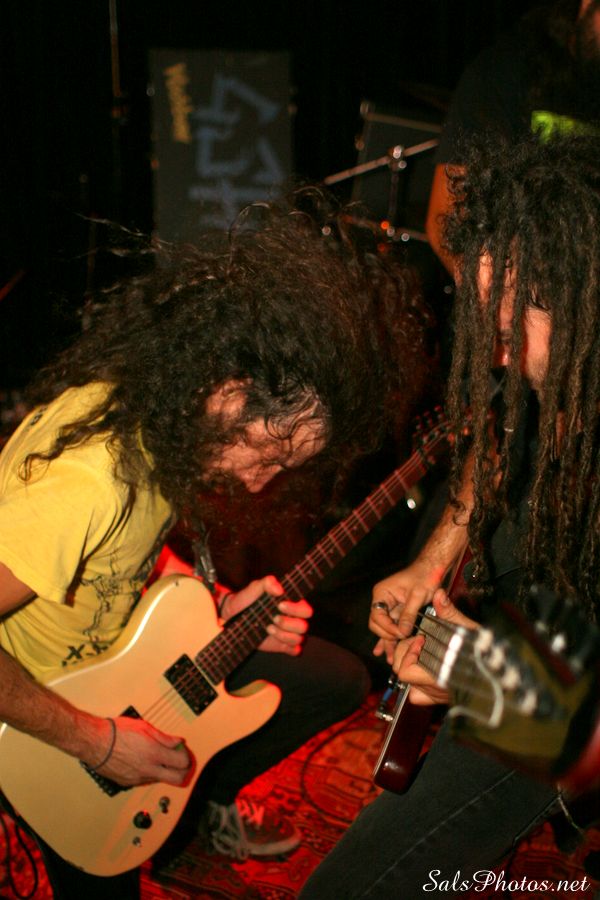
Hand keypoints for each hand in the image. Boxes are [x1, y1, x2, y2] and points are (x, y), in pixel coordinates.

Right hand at [93, 716, 192, 786]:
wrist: (94, 742)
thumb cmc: (116, 732)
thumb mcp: (144, 728)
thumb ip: (164, 737)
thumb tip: (178, 741)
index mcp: (154, 753)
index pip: (182, 763)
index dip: (186, 757)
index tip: (183, 751)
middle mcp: (148, 769)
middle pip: (177, 779)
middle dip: (182, 771)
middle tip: (179, 761)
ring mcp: (138, 779)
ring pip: (160, 780)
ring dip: (164, 771)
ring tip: (158, 757)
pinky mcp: (128, 783)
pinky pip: (145, 781)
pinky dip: (150, 773)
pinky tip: (143, 762)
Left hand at [222, 575, 311, 655]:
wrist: (234, 614)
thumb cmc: (248, 599)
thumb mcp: (256, 587)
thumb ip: (267, 583)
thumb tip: (279, 589)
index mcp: (292, 604)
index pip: (306, 610)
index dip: (296, 609)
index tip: (280, 605)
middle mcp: (294, 619)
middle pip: (303, 626)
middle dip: (289, 624)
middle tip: (273, 618)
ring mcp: (289, 633)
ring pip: (298, 639)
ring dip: (284, 635)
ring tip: (268, 628)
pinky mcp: (283, 645)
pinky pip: (295, 650)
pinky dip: (288, 647)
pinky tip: (275, 641)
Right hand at [370, 559, 445, 663]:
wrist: (432, 569)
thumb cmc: (424, 576)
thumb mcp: (417, 595)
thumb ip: (408, 614)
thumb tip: (402, 632)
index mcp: (382, 593)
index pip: (377, 615)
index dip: (388, 627)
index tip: (401, 633)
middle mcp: (382, 600)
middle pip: (376, 623)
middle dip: (386, 635)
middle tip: (399, 643)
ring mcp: (389, 607)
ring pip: (384, 628)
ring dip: (387, 642)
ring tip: (390, 658)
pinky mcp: (398, 612)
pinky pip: (392, 627)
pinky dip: (392, 637)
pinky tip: (388, 652)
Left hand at [393, 587, 477, 706]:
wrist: (502, 677)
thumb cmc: (487, 656)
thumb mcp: (469, 630)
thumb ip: (450, 614)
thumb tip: (439, 595)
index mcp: (438, 677)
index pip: (405, 671)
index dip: (409, 652)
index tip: (421, 639)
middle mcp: (434, 691)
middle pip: (404, 674)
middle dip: (408, 656)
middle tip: (421, 643)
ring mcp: (436, 697)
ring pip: (410, 686)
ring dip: (413, 668)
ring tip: (425, 654)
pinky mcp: (440, 700)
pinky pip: (419, 697)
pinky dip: (419, 685)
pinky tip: (428, 671)